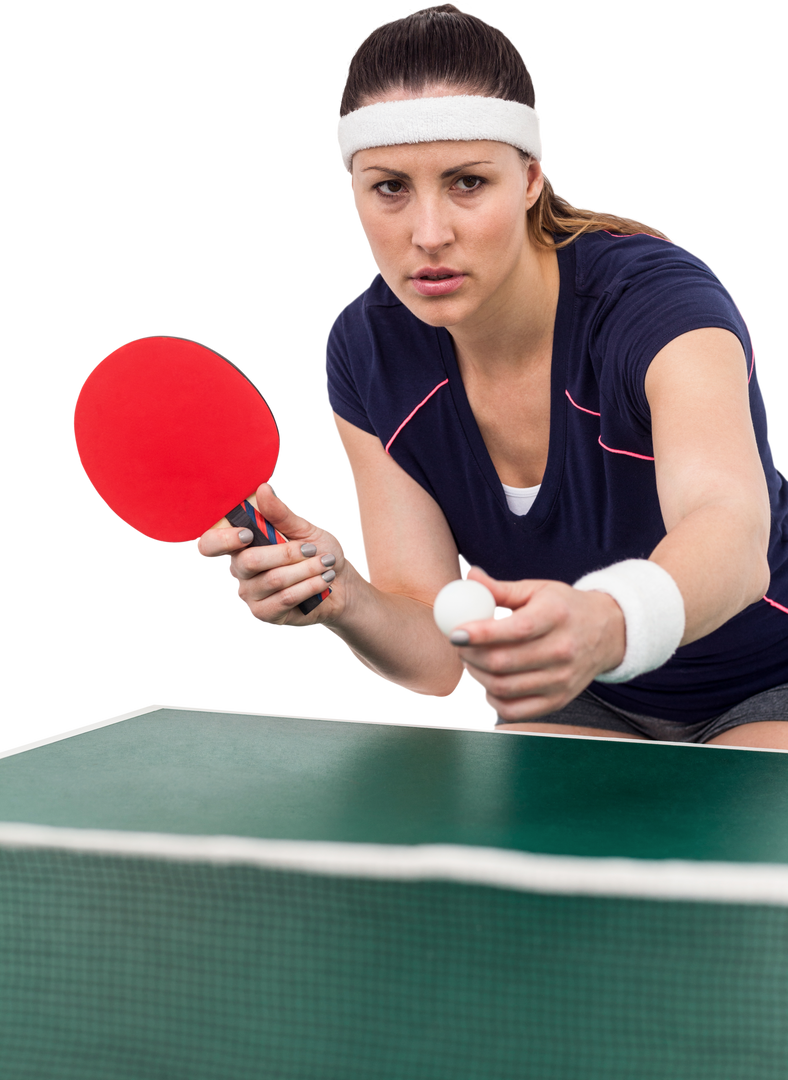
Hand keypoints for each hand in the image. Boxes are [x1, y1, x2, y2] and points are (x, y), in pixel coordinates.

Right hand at [194, 482, 348, 626]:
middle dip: (287, 553)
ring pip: (273, 580)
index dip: (222, 540)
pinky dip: (308, 586)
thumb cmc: (318, 552)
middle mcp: (239, 570)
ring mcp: (250, 594)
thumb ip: (281, 513)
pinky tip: (324, 580)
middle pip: (248, 562)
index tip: (248, 534)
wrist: (342, 585)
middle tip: (313, 548)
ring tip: (326, 563)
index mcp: (241, 544)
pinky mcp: (265, 614)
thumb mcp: (304, 528)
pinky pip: (284, 599)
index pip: (210, 544)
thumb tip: (264, 488)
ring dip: (306, 569)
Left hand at [453, 567, 625, 720]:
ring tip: (472, 660)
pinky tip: (486, 685)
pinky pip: (516, 710)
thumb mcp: (537, 590)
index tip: (455, 632)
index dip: (480, 633)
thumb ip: (500, 588)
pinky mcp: (559, 700)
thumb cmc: (565, 608)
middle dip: (471, 655)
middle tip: (460, 645)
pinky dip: (493, 700)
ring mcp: (562, 679)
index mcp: (556, 616)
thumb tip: (468, 579)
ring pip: (504, 687)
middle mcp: (563, 650)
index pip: (515, 629)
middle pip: (503, 661)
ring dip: (477, 676)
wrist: (608, 633)